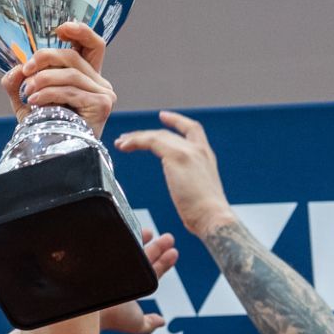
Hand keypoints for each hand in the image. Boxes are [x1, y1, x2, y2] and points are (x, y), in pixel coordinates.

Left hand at [0, 21, 114, 136]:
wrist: (52, 155)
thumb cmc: (45, 128)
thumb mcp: (27, 100)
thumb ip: (18, 82)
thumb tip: (14, 69)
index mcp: (86, 77)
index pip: (92, 45)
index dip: (80, 31)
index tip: (59, 28)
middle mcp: (99, 83)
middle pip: (73, 56)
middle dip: (45, 58)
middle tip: (25, 69)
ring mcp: (103, 94)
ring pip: (70, 74)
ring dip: (43, 80)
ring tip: (28, 92)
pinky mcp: (101, 105)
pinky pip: (71, 91)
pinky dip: (49, 93)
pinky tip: (35, 101)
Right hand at [98, 229, 176, 333]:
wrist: (85, 308)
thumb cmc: (110, 316)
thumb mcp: (135, 323)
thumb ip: (148, 323)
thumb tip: (162, 322)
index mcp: (129, 289)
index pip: (150, 272)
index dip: (163, 262)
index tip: (174, 251)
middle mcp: (119, 276)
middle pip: (142, 258)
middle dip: (157, 247)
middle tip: (170, 237)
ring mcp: (106, 265)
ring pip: (129, 248)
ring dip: (142, 238)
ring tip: (152, 230)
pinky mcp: (96, 254)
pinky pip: (113, 241)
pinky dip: (122, 233)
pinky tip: (129, 223)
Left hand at [114, 111, 233, 238]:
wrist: (213, 217)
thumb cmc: (206, 214)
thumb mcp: (199, 193)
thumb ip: (189, 184)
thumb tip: (182, 190)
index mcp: (206, 157)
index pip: (192, 129)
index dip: (177, 120)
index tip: (163, 116)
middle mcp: (199, 150)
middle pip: (167, 133)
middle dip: (145, 134)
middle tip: (128, 138)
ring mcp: (188, 151)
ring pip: (157, 136)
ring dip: (136, 138)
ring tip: (121, 143)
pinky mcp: (177, 157)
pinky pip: (151, 142)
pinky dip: (136, 142)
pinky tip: (125, 146)